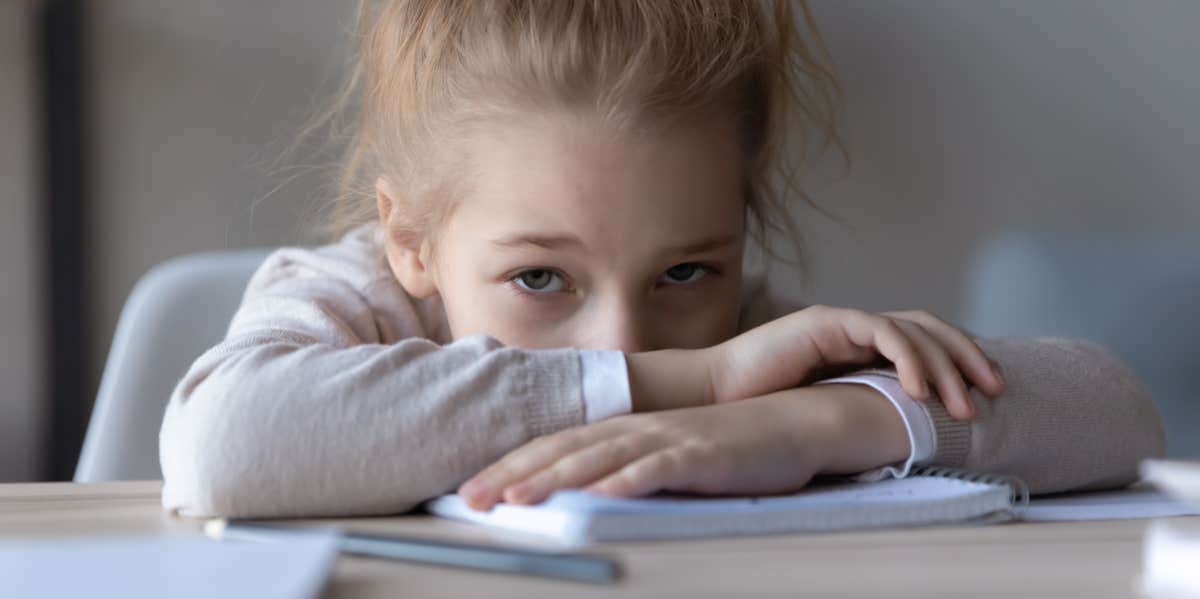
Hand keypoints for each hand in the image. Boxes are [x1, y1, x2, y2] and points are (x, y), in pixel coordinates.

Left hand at [457, 384, 909, 510]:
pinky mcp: (702, 454)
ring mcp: (668, 439)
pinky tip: (601, 493)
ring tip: (516, 499)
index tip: (472, 490)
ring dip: (554, 478)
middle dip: (513, 475)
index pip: (557, 447)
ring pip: (600, 458)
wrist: (791, 421)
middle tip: (470, 500)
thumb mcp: (666, 455)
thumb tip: (581, 489)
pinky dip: (627, 479)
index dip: (512, 467)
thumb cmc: (727, 445)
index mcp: (625, 430)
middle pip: (565, 451)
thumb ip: (625, 466)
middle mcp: (638, 429)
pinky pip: (658, 468)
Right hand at [713, 305, 1005, 419]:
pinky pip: (880, 332)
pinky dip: (908, 358)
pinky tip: (920, 390)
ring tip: (963, 404)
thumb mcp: (829, 410)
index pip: (923, 342)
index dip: (959, 362)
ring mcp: (840, 322)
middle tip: (996, 392)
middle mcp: (855, 329)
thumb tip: (910, 436)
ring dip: (946, 365)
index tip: (987, 396)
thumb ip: (864, 407)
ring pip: (913, 329)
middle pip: (929, 328)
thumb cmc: (760, 410)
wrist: (712, 396)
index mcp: (858, 348)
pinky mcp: (824, 323)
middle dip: (967, 358)